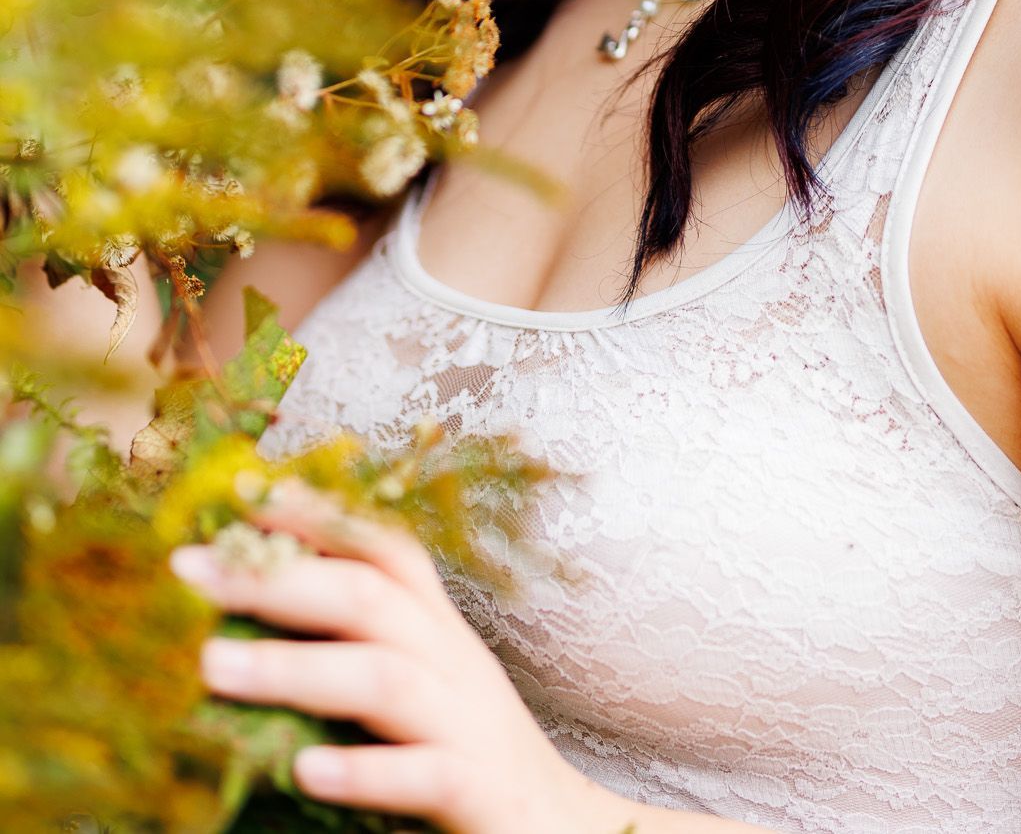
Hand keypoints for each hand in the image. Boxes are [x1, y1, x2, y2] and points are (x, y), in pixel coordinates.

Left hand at [168, 476, 619, 833]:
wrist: (557, 824)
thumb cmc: (462, 744)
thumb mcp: (416, 676)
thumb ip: (354, 640)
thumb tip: (247, 606)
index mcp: (434, 625)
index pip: (381, 545)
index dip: (319, 514)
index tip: (244, 494)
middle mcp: (450, 658)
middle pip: (368, 597)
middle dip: (277, 579)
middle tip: (190, 570)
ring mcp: (465, 722)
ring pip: (383, 678)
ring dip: (294, 668)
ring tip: (212, 667)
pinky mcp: (475, 788)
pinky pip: (422, 774)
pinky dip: (365, 770)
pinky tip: (306, 770)